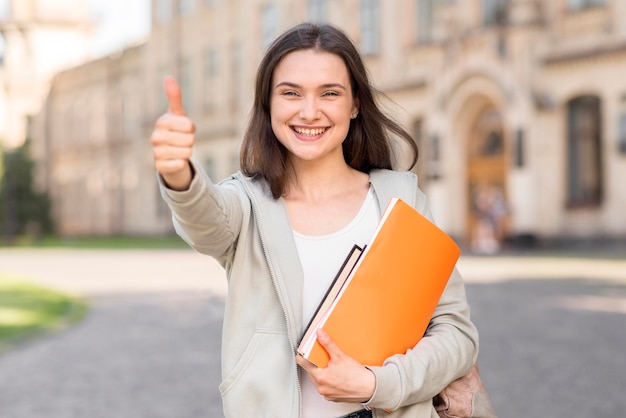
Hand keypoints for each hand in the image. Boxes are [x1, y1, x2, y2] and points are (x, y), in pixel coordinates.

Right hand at [151, 76, 194, 190]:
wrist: (170, 156)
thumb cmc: (176, 132)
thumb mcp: (177, 115)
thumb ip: (174, 97)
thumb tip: (168, 77)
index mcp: (162, 122)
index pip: (189, 125)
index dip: (191, 129)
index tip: (186, 129)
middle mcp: (156, 137)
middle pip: (189, 140)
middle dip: (190, 142)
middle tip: (183, 142)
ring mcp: (156, 152)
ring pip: (186, 153)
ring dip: (187, 153)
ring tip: (180, 151)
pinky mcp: (159, 167)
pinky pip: (178, 165)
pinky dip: (182, 164)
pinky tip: (178, 162)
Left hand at [296, 329, 374, 402]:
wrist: (370, 388)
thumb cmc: (356, 376)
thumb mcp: (340, 356)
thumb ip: (327, 344)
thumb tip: (320, 334)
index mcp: (320, 377)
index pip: (302, 363)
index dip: (303, 354)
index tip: (304, 350)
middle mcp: (321, 387)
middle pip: (310, 371)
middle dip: (315, 363)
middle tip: (323, 357)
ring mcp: (326, 394)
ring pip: (317, 380)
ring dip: (322, 372)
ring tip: (332, 367)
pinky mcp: (332, 397)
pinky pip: (325, 387)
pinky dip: (328, 381)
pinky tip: (336, 376)